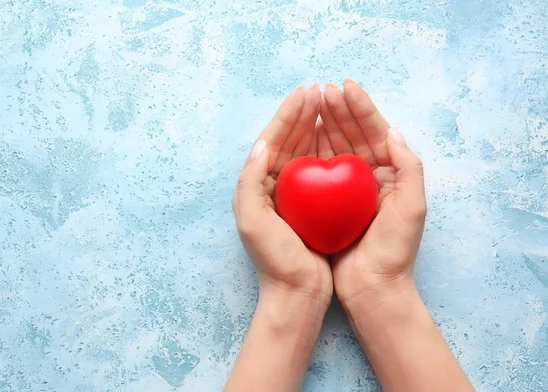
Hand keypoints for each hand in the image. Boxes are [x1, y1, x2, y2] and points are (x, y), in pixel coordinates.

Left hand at [232, 84, 332, 307]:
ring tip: (327, 104)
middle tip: (317, 91)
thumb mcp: (252, 220)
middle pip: (288, 142)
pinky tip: (338, 138)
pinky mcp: (313, 206)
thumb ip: (251, 180)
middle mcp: (272, 187)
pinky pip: (320, 171)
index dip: (286, 116)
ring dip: (314, 127)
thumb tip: (262, 143)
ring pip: (304, 152)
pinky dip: (327, 151)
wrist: (297, 293)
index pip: (271, 142)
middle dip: (301, 115)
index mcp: (255, 186)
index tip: (304, 93)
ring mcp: (294, 196)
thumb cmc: (274, 259)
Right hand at [317, 80, 426, 310]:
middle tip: (323, 90)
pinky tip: (303, 135)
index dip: (361, 108)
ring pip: (335, 148)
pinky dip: (313, 150)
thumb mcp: (412, 207)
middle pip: (354, 136)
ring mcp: (346, 189)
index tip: (346, 86)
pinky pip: (319, 170)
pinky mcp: (328, 202)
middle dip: (340, 111)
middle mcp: (369, 178)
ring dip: (325, 124)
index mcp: (391, 174)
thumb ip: (409, 167)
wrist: (372, 287)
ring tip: (312, 103)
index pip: (375, 133)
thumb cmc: (394, 249)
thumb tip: (392, 131)